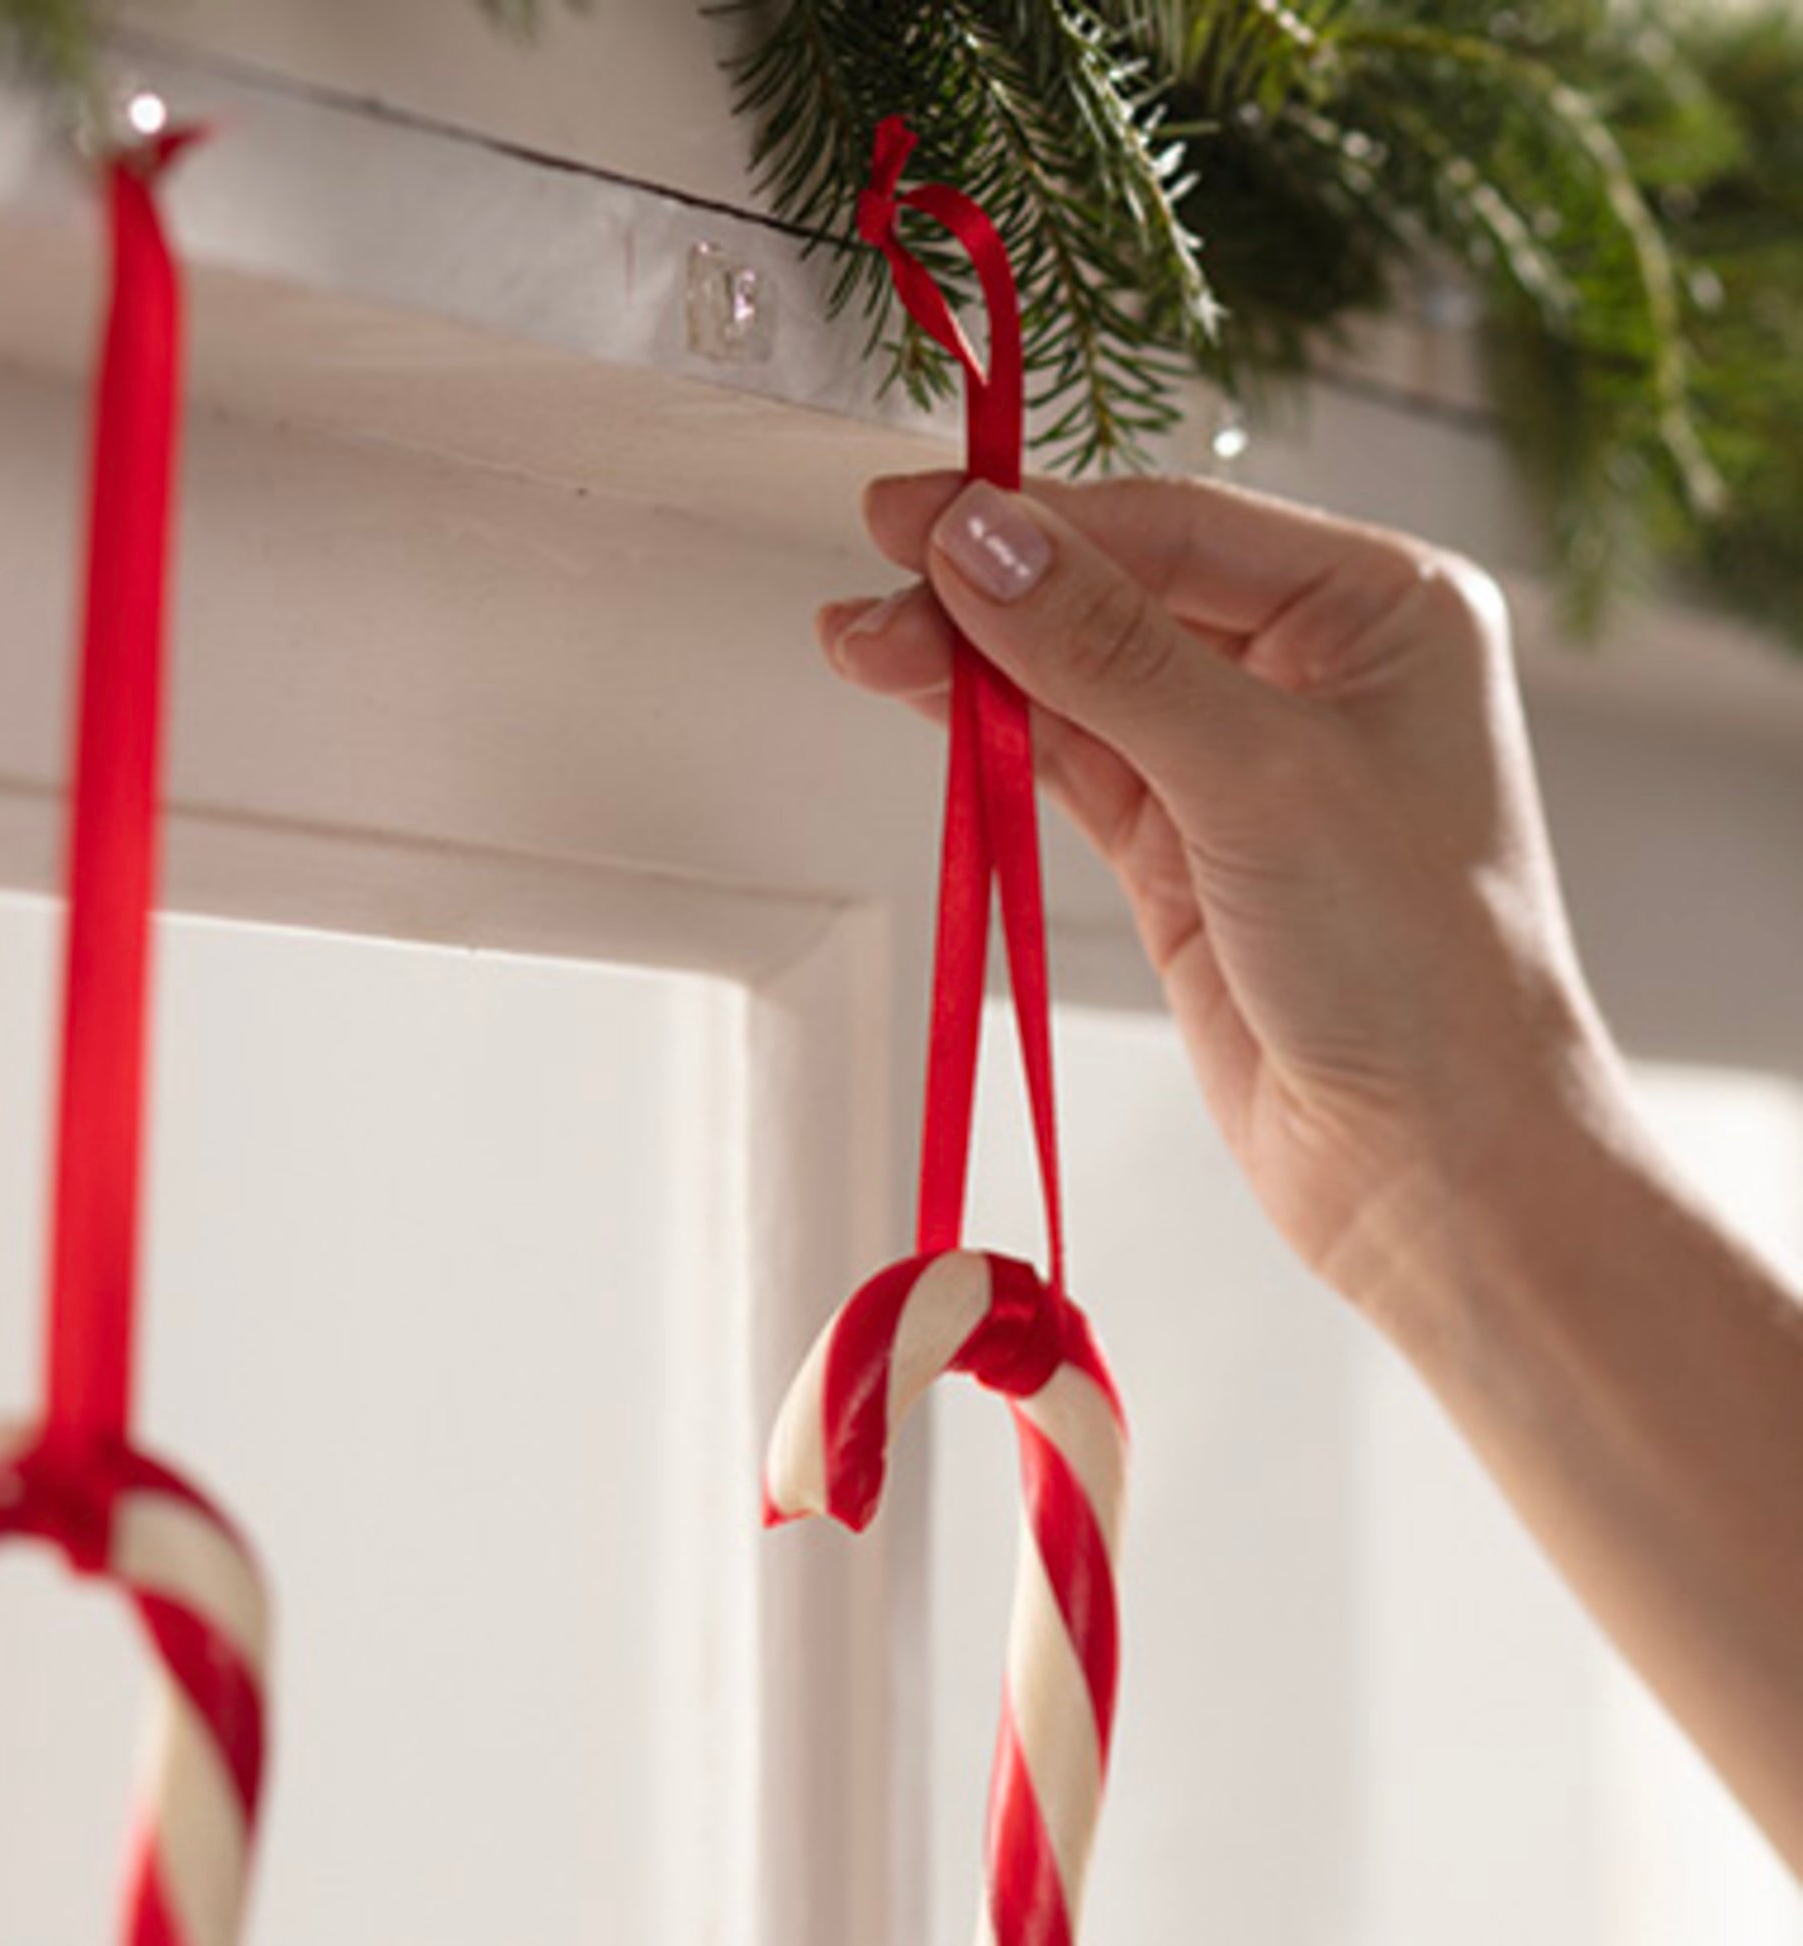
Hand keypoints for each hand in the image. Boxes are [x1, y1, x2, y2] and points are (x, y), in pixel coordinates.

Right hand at [821, 470, 1625, 1328]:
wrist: (1434, 1166)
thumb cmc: (1416, 963)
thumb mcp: (1258, 776)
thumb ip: (1106, 653)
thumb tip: (980, 543)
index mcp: (1382, 609)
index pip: (1177, 528)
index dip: (1040, 518)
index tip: (914, 513)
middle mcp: (1316, 670)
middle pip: (1119, 595)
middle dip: (992, 594)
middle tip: (870, 580)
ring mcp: (1242, 762)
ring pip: (1081, 681)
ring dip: (974, 666)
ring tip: (861, 646)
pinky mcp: (1183, 849)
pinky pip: (1072, 764)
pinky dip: (995, 738)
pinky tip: (923, 701)